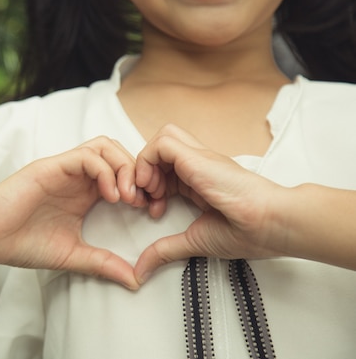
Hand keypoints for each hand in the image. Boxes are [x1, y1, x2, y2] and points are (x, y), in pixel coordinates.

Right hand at [0, 137, 146, 289]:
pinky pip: (86, 155)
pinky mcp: (50, 167)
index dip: (143, 187)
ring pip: (105, 146)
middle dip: (139, 174)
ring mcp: (64, 169)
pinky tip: (108, 196)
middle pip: (120, 153)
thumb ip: (102, 263)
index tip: (151, 211)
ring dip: (123, 167)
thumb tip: (135, 281)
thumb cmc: (23, 243)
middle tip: (145, 202)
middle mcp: (78, 176)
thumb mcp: (72, 255)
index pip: (124, 173)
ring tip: (126, 197)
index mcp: (85, 192)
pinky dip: (104, 170)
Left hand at [133, 124, 287, 282]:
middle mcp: (198, 165)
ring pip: (161, 139)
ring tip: (151, 193)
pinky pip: (162, 143)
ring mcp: (198, 158)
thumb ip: (165, 251)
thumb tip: (141, 271)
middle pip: (160, 151)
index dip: (149, 187)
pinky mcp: (197, 156)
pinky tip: (154, 187)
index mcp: (199, 181)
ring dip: (145, 165)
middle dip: (143, 174)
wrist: (269, 223)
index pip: (164, 169)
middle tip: (144, 200)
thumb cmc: (245, 231)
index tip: (152, 212)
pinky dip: (148, 161)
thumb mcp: (193, 241)